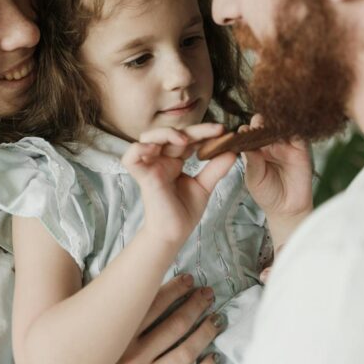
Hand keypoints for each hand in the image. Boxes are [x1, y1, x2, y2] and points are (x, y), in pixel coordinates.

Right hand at [103, 274, 223, 363]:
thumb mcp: (85, 338)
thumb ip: (100, 316)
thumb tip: (121, 289)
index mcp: (116, 337)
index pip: (153, 305)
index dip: (175, 289)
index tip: (189, 279)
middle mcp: (133, 356)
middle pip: (175, 325)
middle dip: (195, 306)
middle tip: (208, 293)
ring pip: (185, 351)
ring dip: (204, 332)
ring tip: (216, 318)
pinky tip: (213, 358)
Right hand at [122, 123, 236, 243]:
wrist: (175, 233)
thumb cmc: (184, 211)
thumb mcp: (204, 186)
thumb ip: (216, 168)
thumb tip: (233, 151)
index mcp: (174, 160)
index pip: (188, 138)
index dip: (204, 132)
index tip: (223, 131)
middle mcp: (161, 159)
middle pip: (173, 134)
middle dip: (195, 130)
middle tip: (217, 130)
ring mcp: (151, 166)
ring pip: (149, 137)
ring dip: (167, 133)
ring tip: (186, 139)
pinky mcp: (142, 176)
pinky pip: (131, 156)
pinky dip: (139, 148)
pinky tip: (155, 148)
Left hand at [241, 115, 312, 245]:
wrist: (287, 208)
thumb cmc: (267, 194)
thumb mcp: (254, 178)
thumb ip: (252, 161)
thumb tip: (246, 143)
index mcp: (254, 149)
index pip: (248, 132)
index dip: (246, 130)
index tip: (243, 131)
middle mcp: (269, 144)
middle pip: (264, 123)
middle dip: (261, 121)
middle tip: (258, 124)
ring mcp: (285, 144)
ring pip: (281, 125)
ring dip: (277, 121)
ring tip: (272, 124)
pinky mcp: (300, 147)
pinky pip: (298, 133)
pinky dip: (294, 128)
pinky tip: (288, 127)